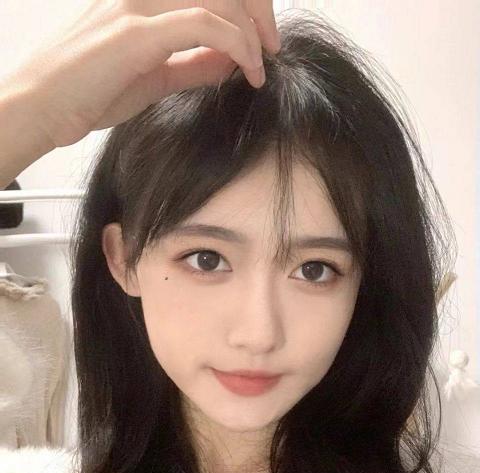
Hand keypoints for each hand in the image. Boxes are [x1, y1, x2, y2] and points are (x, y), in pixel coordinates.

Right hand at [3, 0, 279, 148]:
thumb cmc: (86, 94)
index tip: (262, 42)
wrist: (41, 109)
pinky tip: (248, 70)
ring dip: (252, 29)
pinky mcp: (134, 32)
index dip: (246, 4)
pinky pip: (203, 24)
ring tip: (261, 65)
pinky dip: (237, 45)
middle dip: (258, 10)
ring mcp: (136, 6)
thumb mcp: (154, 78)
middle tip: (271, 49)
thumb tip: (230, 62)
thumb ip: (192, 65)